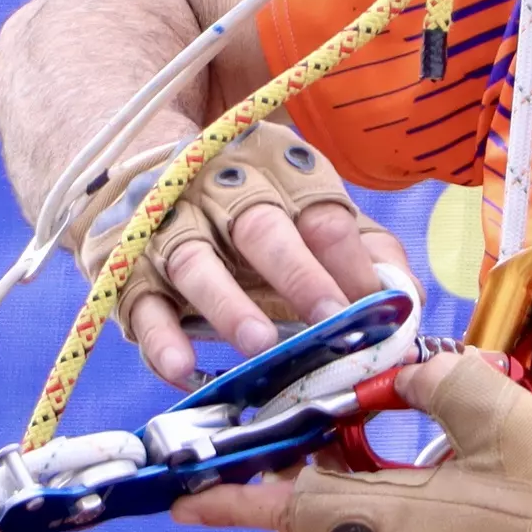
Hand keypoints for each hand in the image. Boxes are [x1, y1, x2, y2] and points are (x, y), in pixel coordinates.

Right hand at [102, 123, 414, 387]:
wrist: (139, 162)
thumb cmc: (247, 203)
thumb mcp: (305, 206)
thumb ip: (359, 247)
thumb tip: (407, 299)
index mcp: (276, 170)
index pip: (320, 212)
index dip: (350, 260)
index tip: (378, 307)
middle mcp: (220, 190)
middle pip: (261, 228)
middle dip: (299, 276)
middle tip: (331, 321)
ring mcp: (168, 226)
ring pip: (196, 262)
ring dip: (228, 304)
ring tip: (259, 344)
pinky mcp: (125, 268)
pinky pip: (140, 303)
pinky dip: (159, 338)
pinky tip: (181, 369)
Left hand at [179, 355, 531, 531]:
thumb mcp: (502, 419)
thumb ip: (438, 384)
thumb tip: (398, 376)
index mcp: (389, 521)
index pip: (287, 507)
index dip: (229, 500)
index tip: (180, 499)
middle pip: (322, 528)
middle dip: (318, 491)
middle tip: (342, 451)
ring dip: (372, 520)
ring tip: (425, 484)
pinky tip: (459, 529)